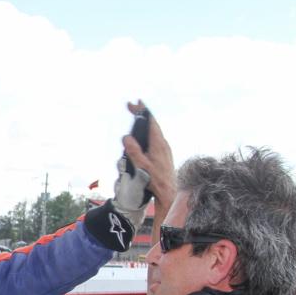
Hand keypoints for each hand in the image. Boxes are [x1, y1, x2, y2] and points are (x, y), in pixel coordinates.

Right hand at [123, 100, 175, 216]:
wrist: (169, 191)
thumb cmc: (155, 180)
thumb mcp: (142, 166)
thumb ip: (134, 151)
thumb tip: (127, 137)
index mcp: (158, 143)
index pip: (151, 122)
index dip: (143, 111)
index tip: (135, 103)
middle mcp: (163, 143)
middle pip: (152, 124)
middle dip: (142, 114)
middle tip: (132, 107)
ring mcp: (164, 148)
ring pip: (154, 131)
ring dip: (145, 124)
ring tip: (137, 118)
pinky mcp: (164, 154)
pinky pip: (155, 138)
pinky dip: (148, 132)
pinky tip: (143, 136)